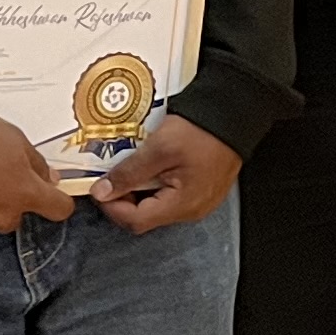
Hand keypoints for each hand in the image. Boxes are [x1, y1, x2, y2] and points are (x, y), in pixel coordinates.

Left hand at [91, 113, 237, 232]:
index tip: (100, 187)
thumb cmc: (201, 131)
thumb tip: (102, 192)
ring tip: (135, 165)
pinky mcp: (203, 190)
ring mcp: (199, 202)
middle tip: (115, 173)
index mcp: (182, 205)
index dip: (112, 206)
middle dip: (125, 197)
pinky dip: (156, 184)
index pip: (135, 220)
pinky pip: (172, 196)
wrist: (234, 114)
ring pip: (157, 206)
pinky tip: (154, 165)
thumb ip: (128, 173)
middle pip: (145, 216)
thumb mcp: (158, 149)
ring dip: (140, 189)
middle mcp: (191, 210)